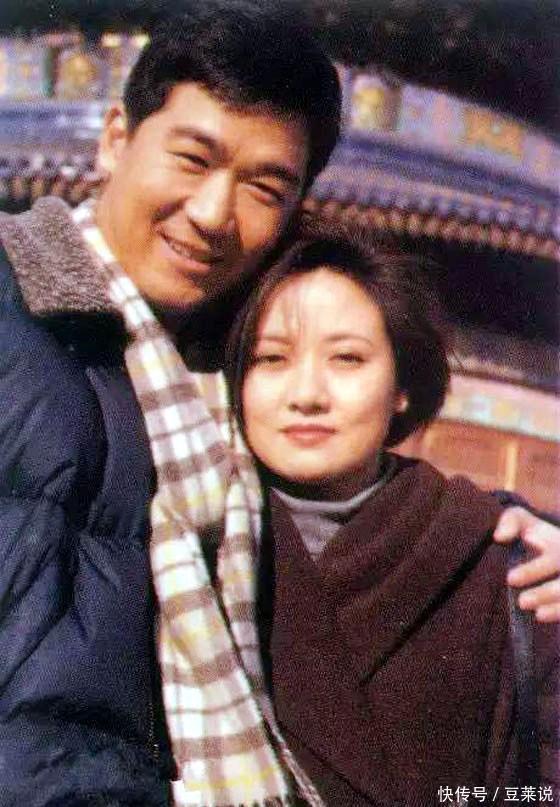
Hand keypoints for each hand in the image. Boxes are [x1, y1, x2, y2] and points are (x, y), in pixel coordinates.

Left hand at [494, 507, 559, 621]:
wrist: (547, 550)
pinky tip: (545, 616)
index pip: (552, 557)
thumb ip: (511, 521)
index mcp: (559, 542)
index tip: (510, 579)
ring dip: (557, 607)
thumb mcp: (523, 520)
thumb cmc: (533, 534)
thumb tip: (499, 536)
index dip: (533, 571)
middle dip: (546, 592)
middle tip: (522, 602)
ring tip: (537, 613)